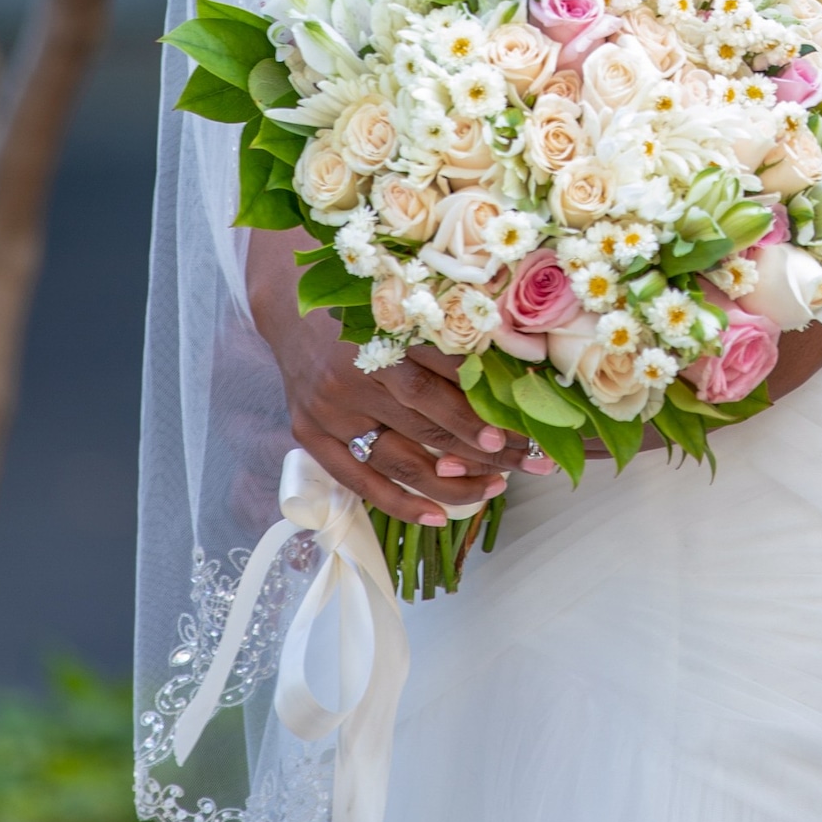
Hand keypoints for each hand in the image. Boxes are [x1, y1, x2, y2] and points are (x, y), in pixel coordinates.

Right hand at [248, 233, 541, 525]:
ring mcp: (330, 411)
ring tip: (494, 489)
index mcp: (382, 334)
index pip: (440, 383)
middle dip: (481, 451)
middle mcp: (353, 375)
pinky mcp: (311, 435)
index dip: (477, 412)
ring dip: (450, 482)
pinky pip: (359, 481)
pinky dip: (399, 502)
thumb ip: (454, 341)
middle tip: (526, 466)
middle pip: (427, 425)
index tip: (513, 434)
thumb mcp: (410, 309)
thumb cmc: (367, 304)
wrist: (294, 307)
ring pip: (399, 460)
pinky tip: (437, 516)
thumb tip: (514, 376)